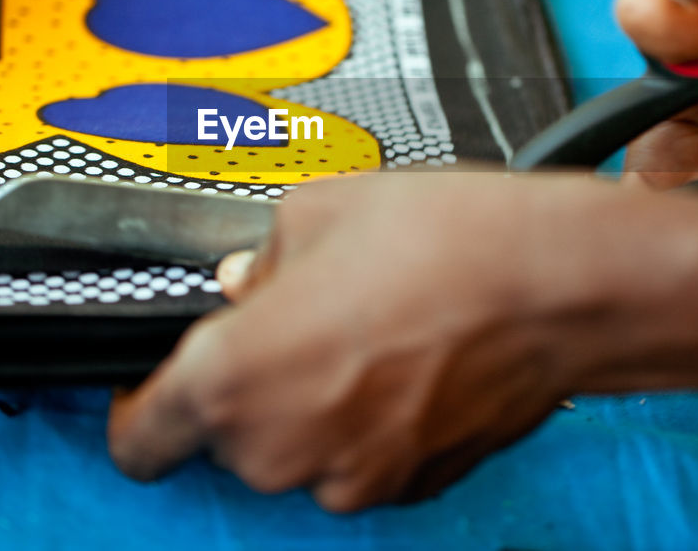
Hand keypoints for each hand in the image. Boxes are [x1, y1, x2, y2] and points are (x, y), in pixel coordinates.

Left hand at [106, 172, 667, 511]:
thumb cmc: (444, 243)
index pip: (139, 439)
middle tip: (298, 318)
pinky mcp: (408, 486)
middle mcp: (281, 447)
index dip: (139, 411)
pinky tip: (404, 359)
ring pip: (295, 449)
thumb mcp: (317, 212)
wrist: (558, 285)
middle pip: (225, 438)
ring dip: (311, 404)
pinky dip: (365, 423)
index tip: (152, 392)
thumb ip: (257, 260)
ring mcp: (349, 477)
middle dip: (249, 382)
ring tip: (366, 329)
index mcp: (232, 378)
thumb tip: (245, 283)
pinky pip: (356, 460)